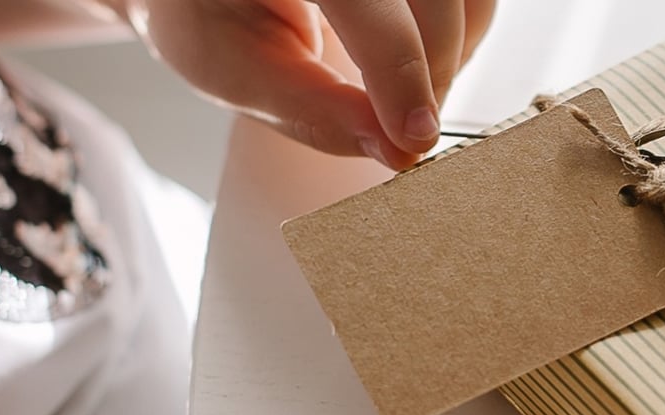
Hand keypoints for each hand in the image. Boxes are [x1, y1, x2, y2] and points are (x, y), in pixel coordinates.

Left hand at [119, 0, 494, 168]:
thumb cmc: (205, 11)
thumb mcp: (227, 65)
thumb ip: (310, 109)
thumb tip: (398, 150)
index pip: (365, 1)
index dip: (398, 69)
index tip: (414, 138)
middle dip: (433, 70)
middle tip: (408, 133)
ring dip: (456, 53)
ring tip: (406, 99)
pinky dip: (460, 35)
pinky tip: (417, 64)